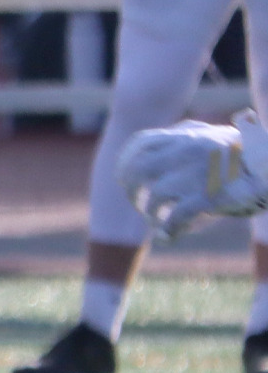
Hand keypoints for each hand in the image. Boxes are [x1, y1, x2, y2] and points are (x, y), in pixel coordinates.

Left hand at [118, 112, 267, 240]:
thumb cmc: (249, 153)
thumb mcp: (214, 135)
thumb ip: (190, 136)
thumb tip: (170, 138)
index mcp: (185, 135)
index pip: (140, 144)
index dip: (125, 162)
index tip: (123, 178)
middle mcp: (186, 150)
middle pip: (138, 170)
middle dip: (132, 190)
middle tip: (138, 204)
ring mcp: (197, 173)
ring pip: (156, 196)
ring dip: (150, 213)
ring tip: (154, 222)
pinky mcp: (211, 196)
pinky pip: (178, 216)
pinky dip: (167, 230)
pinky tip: (165, 237)